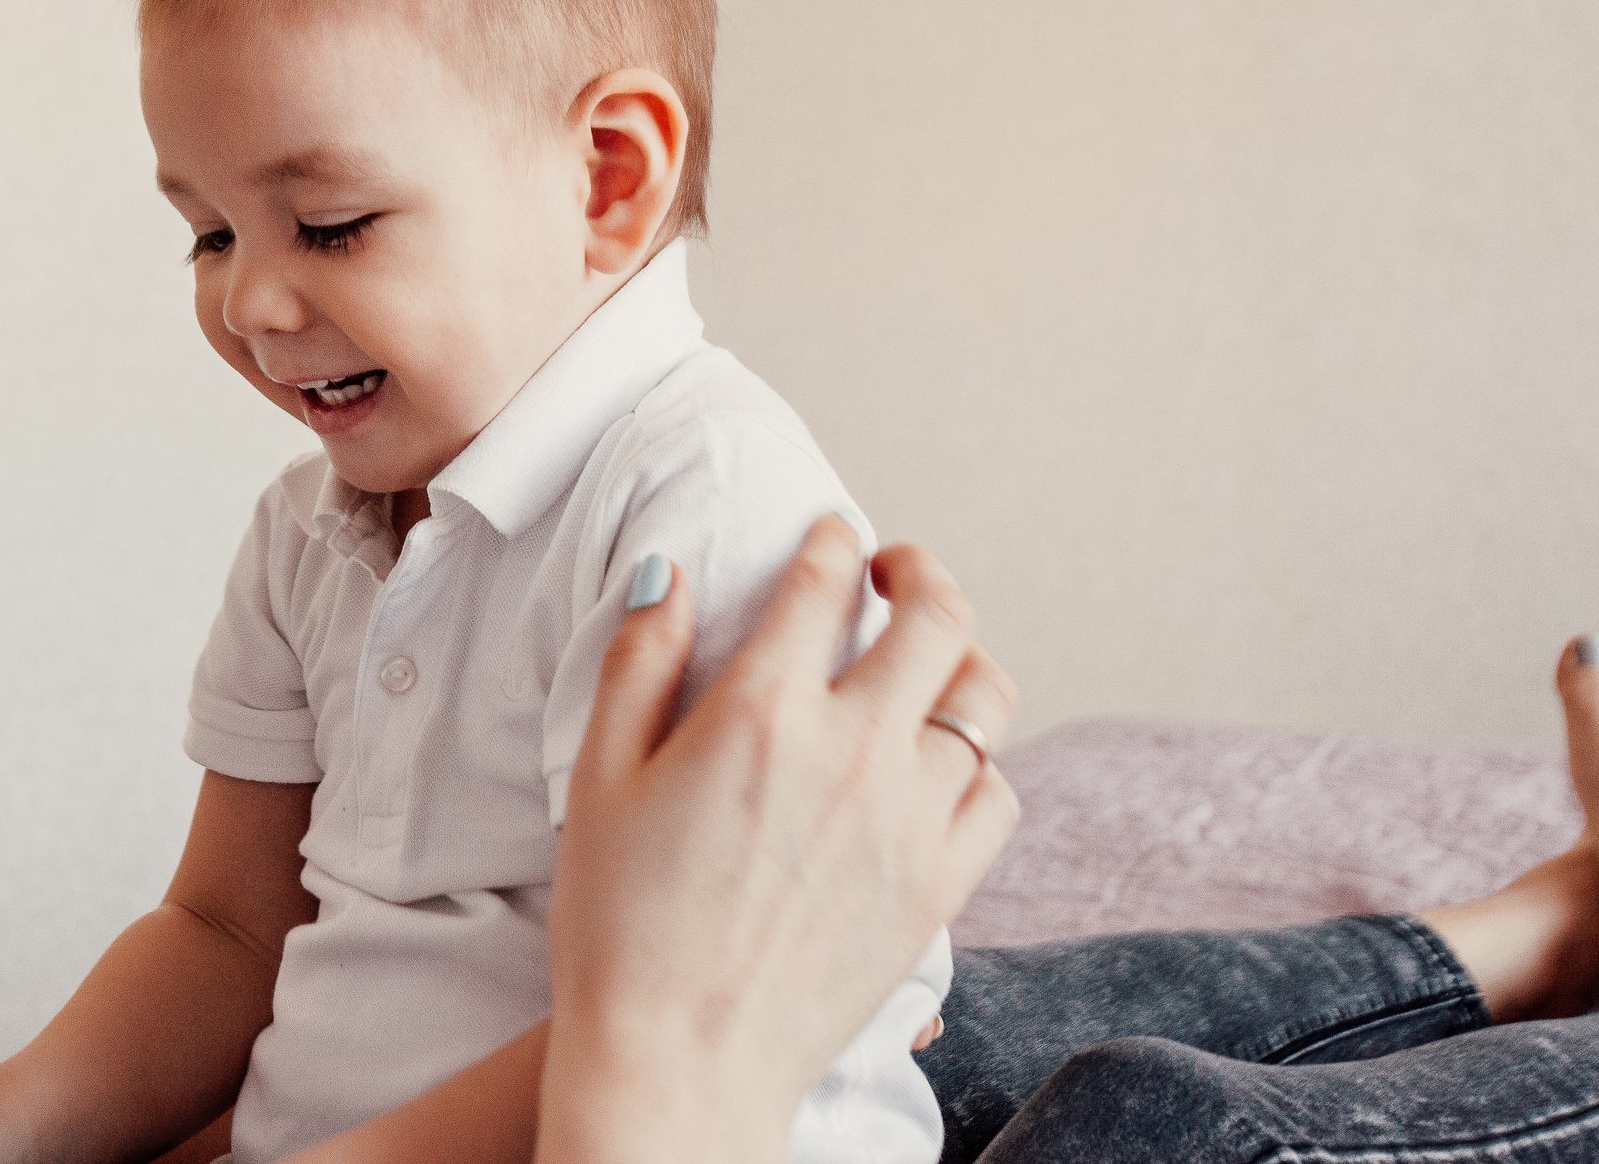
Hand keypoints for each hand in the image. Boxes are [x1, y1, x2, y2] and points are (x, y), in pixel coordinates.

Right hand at [537, 516, 1017, 1163]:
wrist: (680, 1060)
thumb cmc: (619, 924)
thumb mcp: (600, 776)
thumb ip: (639, 660)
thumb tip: (667, 573)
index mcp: (761, 711)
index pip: (824, 580)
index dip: (832, 540)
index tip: (833, 537)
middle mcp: (852, 752)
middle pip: (938, 617)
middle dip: (921, 573)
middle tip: (896, 574)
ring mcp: (909, 821)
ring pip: (984, 700)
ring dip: (957, 663)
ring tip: (928, 665)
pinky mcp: (938, 888)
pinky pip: (998, 795)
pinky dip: (979, 763)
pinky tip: (940, 766)